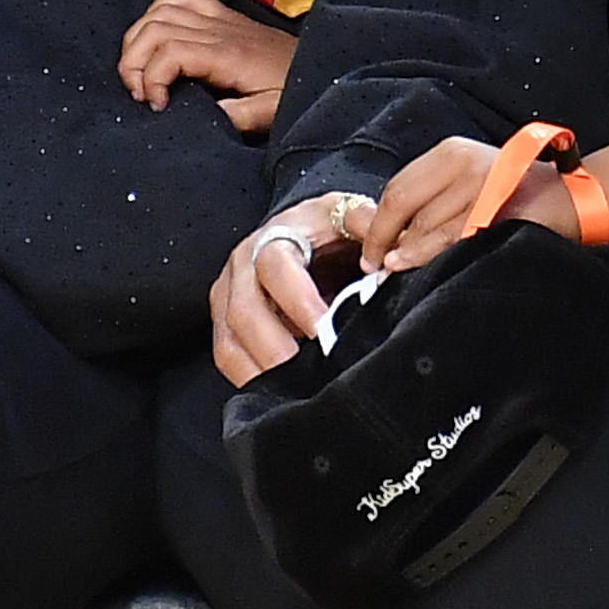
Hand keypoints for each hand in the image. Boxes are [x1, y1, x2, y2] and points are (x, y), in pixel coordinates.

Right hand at [119, 0, 295, 134]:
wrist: (321, 68)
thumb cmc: (294, 92)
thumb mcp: (271, 114)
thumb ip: (236, 117)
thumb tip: (197, 119)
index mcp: (228, 54)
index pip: (170, 52)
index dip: (151, 79)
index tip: (157, 107)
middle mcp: (219, 29)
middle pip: (155, 29)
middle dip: (133, 62)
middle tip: (139, 94)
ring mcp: (219, 16)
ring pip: (160, 11)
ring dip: (138, 39)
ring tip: (139, 72)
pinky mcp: (222, 13)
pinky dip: (157, 11)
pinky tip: (152, 35)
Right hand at [211, 192, 365, 384]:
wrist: (302, 234)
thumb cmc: (327, 231)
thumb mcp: (349, 216)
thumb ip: (367, 225)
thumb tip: (384, 257)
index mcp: (275, 236)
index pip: (275, 266)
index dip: (298, 300)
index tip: (324, 329)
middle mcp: (242, 265)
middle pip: (244, 312)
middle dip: (276, 348)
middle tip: (311, 373)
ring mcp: (227, 297)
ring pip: (229, 342)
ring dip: (262, 369)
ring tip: (297, 389)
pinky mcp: (224, 324)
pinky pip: (227, 358)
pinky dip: (251, 379)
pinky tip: (280, 392)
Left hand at [358, 134, 576, 273]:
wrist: (572, 199)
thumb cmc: (514, 197)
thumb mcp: (466, 186)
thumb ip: (425, 203)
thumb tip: (374, 232)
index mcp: (450, 153)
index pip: (398, 188)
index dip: (377, 223)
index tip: (369, 250)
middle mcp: (463, 162)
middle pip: (404, 203)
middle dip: (383, 239)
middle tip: (375, 265)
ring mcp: (482, 184)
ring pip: (427, 225)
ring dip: (406, 252)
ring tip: (394, 269)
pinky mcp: (499, 209)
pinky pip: (456, 238)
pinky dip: (434, 255)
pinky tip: (424, 265)